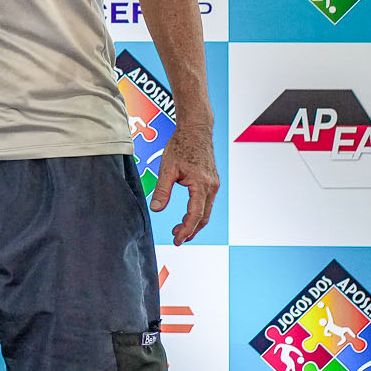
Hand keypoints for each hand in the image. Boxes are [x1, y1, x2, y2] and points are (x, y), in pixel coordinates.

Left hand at [149, 123, 217, 244]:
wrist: (196, 130)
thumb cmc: (181, 145)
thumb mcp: (167, 168)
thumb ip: (162, 190)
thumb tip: (156, 209)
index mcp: (201, 184)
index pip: (195, 215)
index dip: (186, 230)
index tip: (177, 240)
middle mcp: (211, 186)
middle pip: (204, 217)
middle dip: (191, 231)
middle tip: (177, 240)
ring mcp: (214, 184)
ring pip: (206, 211)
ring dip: (194, 223)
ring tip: (179, 230)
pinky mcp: (212, 181)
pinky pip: (206, 202)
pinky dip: (198, 212)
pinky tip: (187, 215)